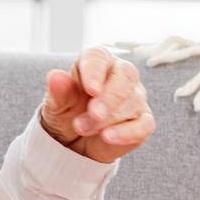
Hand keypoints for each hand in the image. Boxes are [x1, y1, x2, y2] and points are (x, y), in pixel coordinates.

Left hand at [39, 45, 154, 164]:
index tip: (90, 89)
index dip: (95, 71)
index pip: (98, 57)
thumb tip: (55, 77)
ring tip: (83, 129)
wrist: (74, 142)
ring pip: (132, 103)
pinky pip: (144, 125)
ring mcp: (135, 98)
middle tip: (93, 114)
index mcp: (96, 61)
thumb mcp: (57, 105)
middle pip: (126, 76)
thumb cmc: (67, 113)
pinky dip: (127, 132)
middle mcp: (120, 75)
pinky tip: (108, 137)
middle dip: (109, 97)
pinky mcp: (142, 122)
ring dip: (107, 119)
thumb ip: (59, 92)